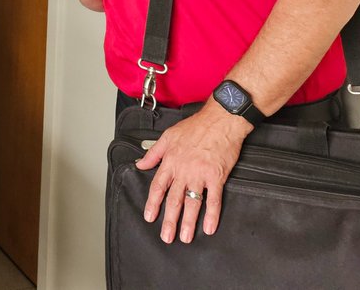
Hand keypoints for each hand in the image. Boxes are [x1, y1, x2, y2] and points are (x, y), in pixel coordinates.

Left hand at [134, 102, 251, 242]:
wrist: (219, 121)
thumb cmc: (194, 127)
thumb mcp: (167, 136)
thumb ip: (153, 153)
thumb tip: (140, 164)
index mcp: (170, 161)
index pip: (158, 186)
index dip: (153, 203)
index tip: (149, 217)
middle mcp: (183, 170)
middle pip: (173, 199)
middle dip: (169, 220)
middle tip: (166, 237)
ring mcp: (200, 175)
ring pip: (192, 203)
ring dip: (188, 222)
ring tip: (184, 238)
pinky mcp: (217, 177)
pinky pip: (214, 200)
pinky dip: (212, 215)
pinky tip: (209, 227)